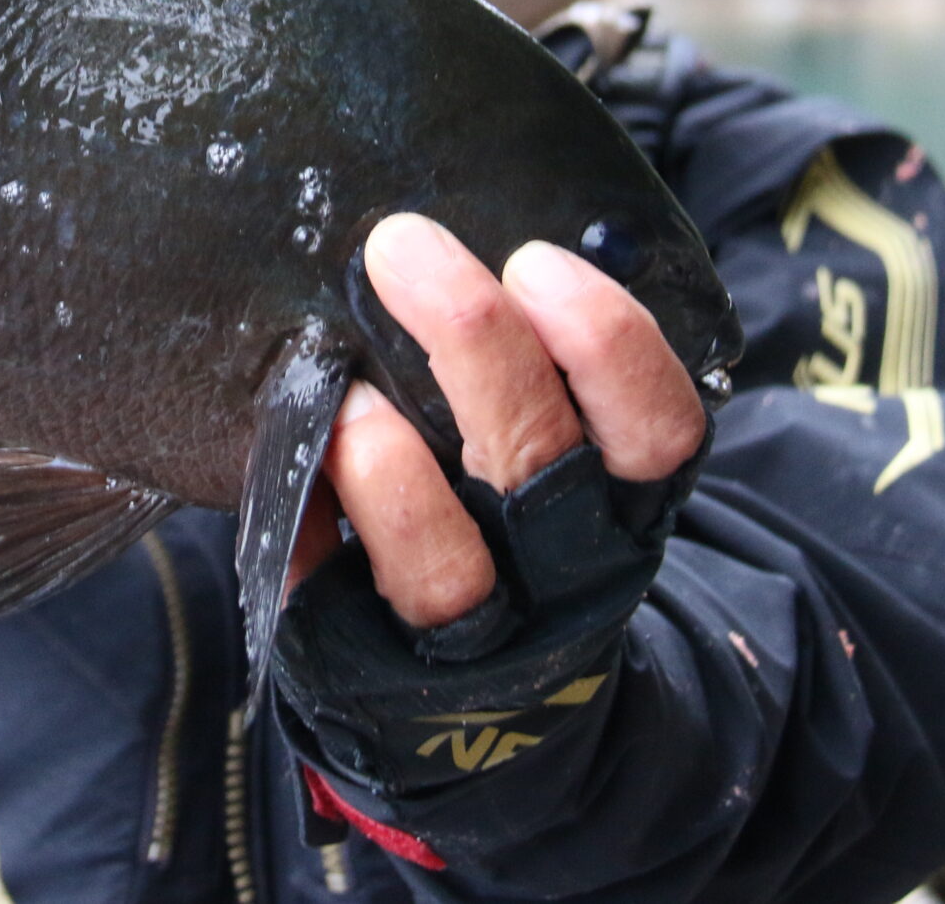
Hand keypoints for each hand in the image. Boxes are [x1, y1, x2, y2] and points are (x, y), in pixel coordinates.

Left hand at [288, 213, 707, 627]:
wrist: (476, 709)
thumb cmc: (505, 523)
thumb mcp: (553, 454)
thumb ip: (526, 372)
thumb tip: (447, 235)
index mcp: (621, 504)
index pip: (659, 428)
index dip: (609, 345)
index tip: (536, 260)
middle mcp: (561, 572)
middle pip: (541, 464)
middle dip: (476, 343)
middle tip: (402, 248)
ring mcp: (470, 637)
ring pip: (449, 572)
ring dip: (394, 475)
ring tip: (346, 392)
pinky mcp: (368, 666)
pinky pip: (331, 605)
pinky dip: (309, 527)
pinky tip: (285, 458)